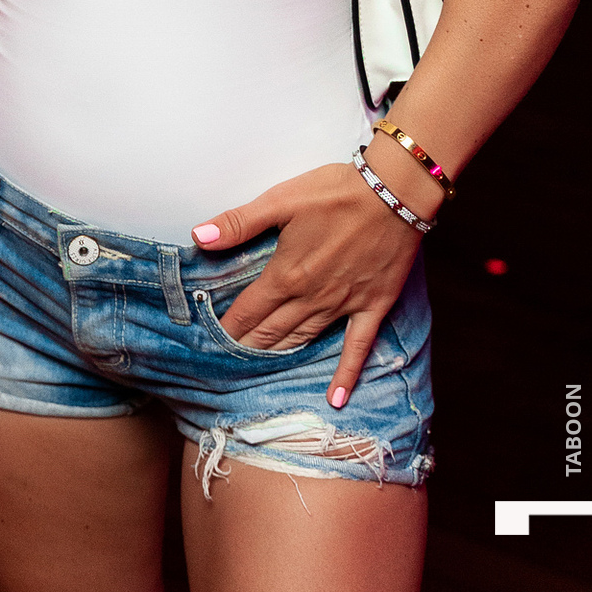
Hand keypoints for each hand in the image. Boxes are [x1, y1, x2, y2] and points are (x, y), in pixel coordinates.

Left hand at [190, 157, 430, 408]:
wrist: (393, 192)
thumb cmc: (334, 192)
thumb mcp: (280, 199)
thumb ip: (239, 223)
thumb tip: (198, 236)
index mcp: (287, 274)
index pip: (249, 310)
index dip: (229, 327)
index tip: (211, 343)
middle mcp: (312, 297)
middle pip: (273, 330)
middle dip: (248, 346)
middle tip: (228, 363)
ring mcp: (344, 305)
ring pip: (304, 338)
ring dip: (281, 355)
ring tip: (260, 371)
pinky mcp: (372, 307)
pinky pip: (357, 347)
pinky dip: (346, 375)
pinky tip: (336, 399)